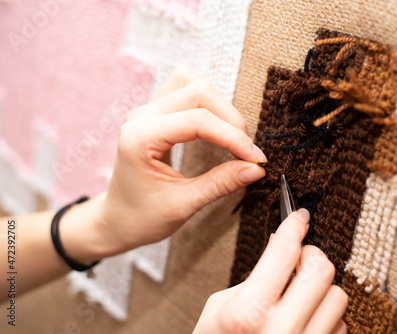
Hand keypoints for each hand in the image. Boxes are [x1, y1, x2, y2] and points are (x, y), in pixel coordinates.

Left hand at [88, 66, 266, 256]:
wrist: (116, 220)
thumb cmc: (141, 217)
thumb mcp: (183, 205)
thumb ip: (220, 183)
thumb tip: (255, 168)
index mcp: (140, 138)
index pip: (197, 121)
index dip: (233, 137)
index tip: (255, 158)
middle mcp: (141, 117)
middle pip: (198, 92)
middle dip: (230, 119)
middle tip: (246, 151)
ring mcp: (147, 112)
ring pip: (192, 83)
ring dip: (219, 106)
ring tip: (233, 137)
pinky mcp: (155, 114)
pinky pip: (185, 91)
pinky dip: (207, 104)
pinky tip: (216, 125)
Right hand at [193, 209, 347, 333]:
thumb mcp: (220, 307)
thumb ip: (254, 278)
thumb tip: (286, 247)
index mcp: (247, 314)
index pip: (284, 252)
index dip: (293, 227)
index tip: (299, 217)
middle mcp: (280, 333)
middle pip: (321, 270)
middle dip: (311, 256)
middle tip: (299, 257)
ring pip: (338, 298)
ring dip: (321, 290)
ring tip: (300, 296)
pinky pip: (341, 327)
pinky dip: (326, 318)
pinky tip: (306, 321)